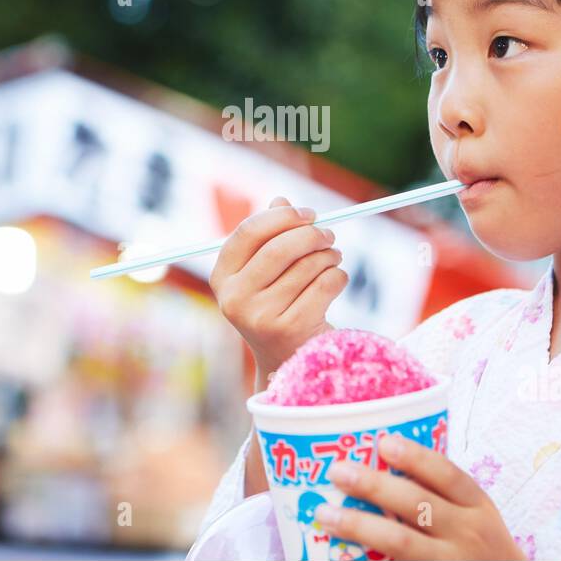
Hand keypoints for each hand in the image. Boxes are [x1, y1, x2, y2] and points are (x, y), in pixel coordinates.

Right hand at [209, 196, 347, 377]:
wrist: (288, 360)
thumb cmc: (278, 304)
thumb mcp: (265, 272)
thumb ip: (270, 236)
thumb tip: (281, 200)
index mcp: (222, 278)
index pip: (248, 232)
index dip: (281, 217)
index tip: (308, 214)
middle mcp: (235, 299)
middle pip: (279, 248)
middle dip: (311, 235)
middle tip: (329, 235)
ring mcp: (260, 317)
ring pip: (307, 266)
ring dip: (329, 256)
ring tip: (334, 259)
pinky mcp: (289, 329)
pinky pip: (325, 285)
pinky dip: (338, 276)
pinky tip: (336, 281)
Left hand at [315, 433, 525, 559]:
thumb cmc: (480, 542)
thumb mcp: (475, 513)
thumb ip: (441, 492)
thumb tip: (383, 460)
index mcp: (477, 505)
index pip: (448, 475)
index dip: (416, 457)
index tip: (383, 442)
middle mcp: (466, 532)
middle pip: (417, 505)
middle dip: (375, 486)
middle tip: (338, 472)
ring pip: (400, 542)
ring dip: (359, 525)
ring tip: (325, 514)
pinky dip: (368, 559)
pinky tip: (340, 554)